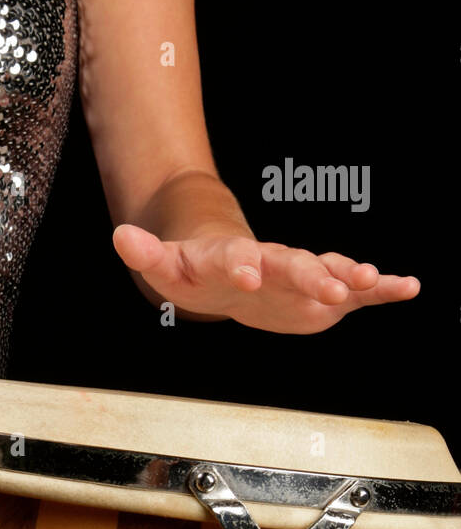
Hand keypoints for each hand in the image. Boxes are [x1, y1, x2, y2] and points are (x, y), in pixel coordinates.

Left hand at [112, 223, 418, 333]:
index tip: (246, 273)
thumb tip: (120, 234)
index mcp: (233, 258)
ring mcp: (302, 275)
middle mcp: (274, 262)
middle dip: (310, 274)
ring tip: (372, 278)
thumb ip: (147, 253)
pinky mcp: (324, 294)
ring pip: (329, 271)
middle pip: (292, 264)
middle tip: (330, 286)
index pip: (237, 257)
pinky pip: (358, 290)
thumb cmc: (195, 271)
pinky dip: (382, 287)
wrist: (225, 270)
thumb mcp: (166, 267)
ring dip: (350, 276)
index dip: (240, 264)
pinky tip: (408, 287)